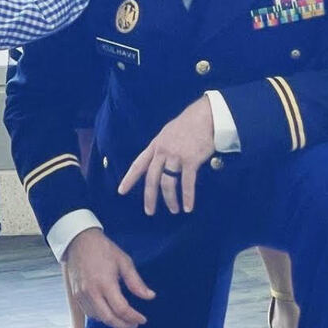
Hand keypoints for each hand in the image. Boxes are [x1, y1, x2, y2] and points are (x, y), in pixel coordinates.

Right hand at [62, 228, 154, 327]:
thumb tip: (150, 296)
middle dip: (124, 325)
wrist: (79, 241)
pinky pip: (89, 313)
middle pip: (109, 319)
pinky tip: (109, 313)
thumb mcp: (124, 261)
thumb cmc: (103, 249)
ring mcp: (82, 295)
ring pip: (98, 318)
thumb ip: (136, 282)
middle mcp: (92, 292)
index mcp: (105, 283)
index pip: (122, 309)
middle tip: (134, 324)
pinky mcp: (76, 295)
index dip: (134, 317)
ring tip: (124, 319)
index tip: (143, 319)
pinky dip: (101, 317)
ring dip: (112, 322)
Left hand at [117, 98, 216, 214]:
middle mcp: (162, 152)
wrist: (206, 116)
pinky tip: (188, 207)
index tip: (121, 191)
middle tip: (149, 212)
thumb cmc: (190, 123)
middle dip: (149, 197)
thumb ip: (163, 146)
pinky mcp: (190, 161)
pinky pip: (187, 183)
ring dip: (170, 200)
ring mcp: (176, 156)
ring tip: (174, 209)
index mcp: (156, 145)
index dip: (129, 179)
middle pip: (151, 179)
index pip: (138, 164)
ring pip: (168, 183)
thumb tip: (162, 159)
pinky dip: (187, 197)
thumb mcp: (169, 132)